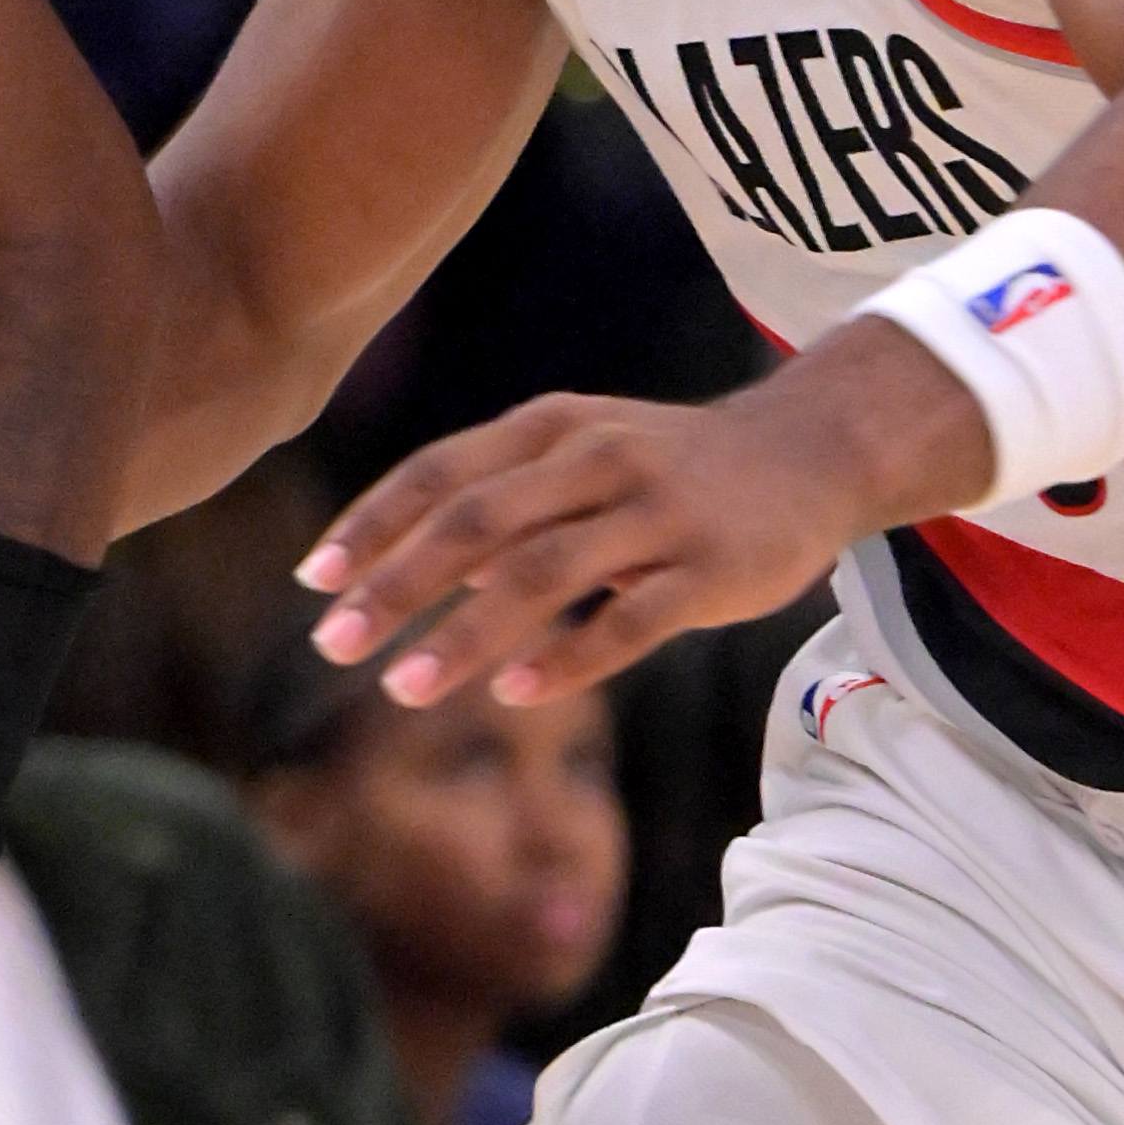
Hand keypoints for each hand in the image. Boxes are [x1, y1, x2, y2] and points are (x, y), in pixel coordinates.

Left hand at [296, 329, 981, 709]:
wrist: (810, 451)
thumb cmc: (667, 465)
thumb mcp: (578, 456)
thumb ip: (499, 504)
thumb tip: (411, 571)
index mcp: (547, 429)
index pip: (437, 473)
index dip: (372, 526)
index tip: (313, 582)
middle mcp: (593, 459)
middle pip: (475, 523)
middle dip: (396, 586)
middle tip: (332, 644)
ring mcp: (655, 511)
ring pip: (541, 575)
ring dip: (464, 636)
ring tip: (403, 689)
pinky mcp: (711, 566)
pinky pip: (629, 619)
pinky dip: (567, 657)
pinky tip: (516, 695)